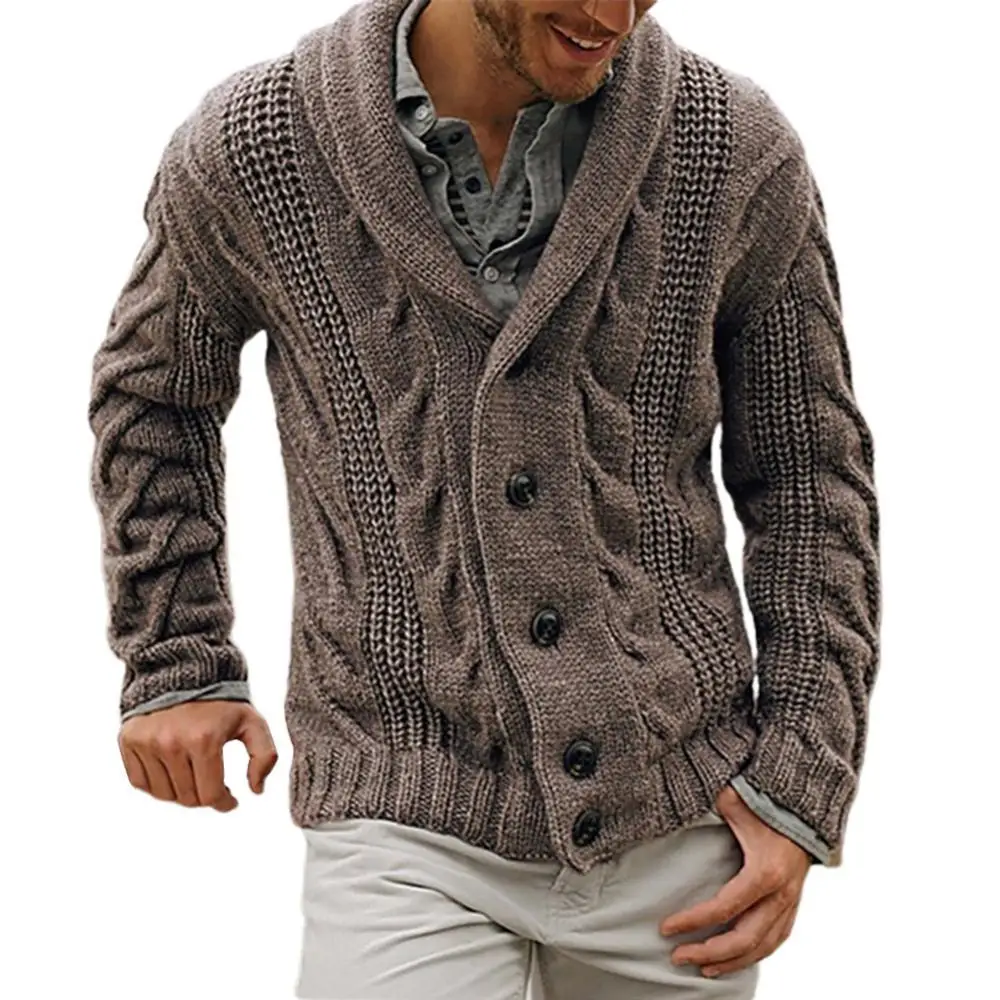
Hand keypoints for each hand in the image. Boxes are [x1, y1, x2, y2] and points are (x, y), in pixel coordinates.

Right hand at [118, 700, 278, 811]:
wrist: (183, 672)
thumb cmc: (221, 702)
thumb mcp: (252, 722)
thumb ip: (264, 755)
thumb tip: (256, 790)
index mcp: (203, 739)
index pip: (210, 795)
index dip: (225, 803)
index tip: (231, 800)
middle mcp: (171, 742)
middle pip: (188, 798)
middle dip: (205, 796)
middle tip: (214, 784)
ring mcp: (147, 742)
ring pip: (164, 795)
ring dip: (182, 793)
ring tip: (195, 776)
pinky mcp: (129, 740)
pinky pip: (141, 783)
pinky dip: (158, 785)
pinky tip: (173, 772)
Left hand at [659, 783, 809, 977]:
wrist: (806, 808)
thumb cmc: (768, 803)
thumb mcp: (736, 800)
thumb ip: (709, 805)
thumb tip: (677, 801)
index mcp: (765, 872)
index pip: (723, 908)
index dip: (693, 921)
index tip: (666, 927)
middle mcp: (781, 894)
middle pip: (743, 939)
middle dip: (708, 952)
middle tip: (677, 956)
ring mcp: (790, 903)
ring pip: (762, 947)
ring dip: (730, 962)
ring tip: (702, 968)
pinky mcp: (793, 905)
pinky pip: (776, 940)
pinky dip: (754, 956)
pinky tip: (734, 960)